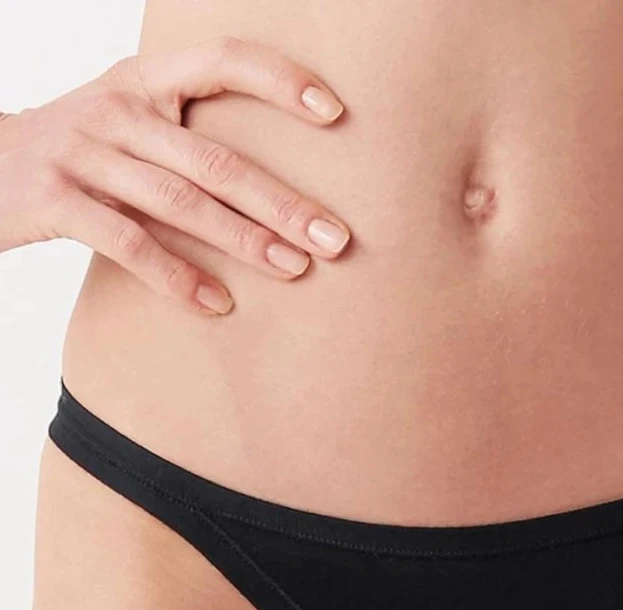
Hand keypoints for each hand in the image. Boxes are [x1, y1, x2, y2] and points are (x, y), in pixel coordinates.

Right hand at [0, 36, 351, 314]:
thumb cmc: (83, 153)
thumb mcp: (132, 124)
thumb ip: (192, 140)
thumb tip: (283, 190)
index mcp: (144, 80)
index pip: (221, 61)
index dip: (279, 81)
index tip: (335, 112)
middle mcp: (117, 108)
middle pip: (215, 159)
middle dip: (282, 202)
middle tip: (336, 239)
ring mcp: (83, 152)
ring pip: (180, 201)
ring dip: (244, 241)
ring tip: (295, 270)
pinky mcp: (55, 199)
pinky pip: (129, 242)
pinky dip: (177, 277)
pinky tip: (218, 303)